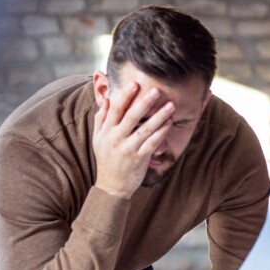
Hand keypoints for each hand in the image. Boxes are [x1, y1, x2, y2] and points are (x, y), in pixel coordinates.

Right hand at [92, 83, 173, 198]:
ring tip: (171, 105)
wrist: (111, 186)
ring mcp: (128, 149)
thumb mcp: (98, 139)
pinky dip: (162, 132)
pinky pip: (153, 143)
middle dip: (144, 102)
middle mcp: (115, 139)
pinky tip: (170, 123)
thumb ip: (101, 119)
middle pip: (131, 117)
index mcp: (106, 131)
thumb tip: (107, 100)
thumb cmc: (107, 159)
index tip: (135, 84)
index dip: (125, 96)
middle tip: (156, 90)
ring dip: (159, 116)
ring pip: (145, 129)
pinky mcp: (139, 159)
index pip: (115, 110)